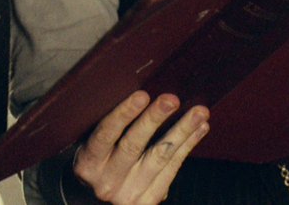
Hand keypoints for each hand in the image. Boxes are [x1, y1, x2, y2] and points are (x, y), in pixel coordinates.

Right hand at [65, 91, 208, 203]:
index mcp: (89, 163)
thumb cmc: (100, 162)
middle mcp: (107, 182)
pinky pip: (172, 170)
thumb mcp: (94, 147)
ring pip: (159, 158)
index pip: (105, 134)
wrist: (96, 201)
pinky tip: (200, 129)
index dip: (124, 114)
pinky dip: (188, 146)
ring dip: (183, 131)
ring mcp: (128, 194)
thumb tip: (143, 96)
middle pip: (133, 146)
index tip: (142, 95)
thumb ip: (111, 128)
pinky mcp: (148, 201)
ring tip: (199, 112)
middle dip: (154, 119)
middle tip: (172, 99)